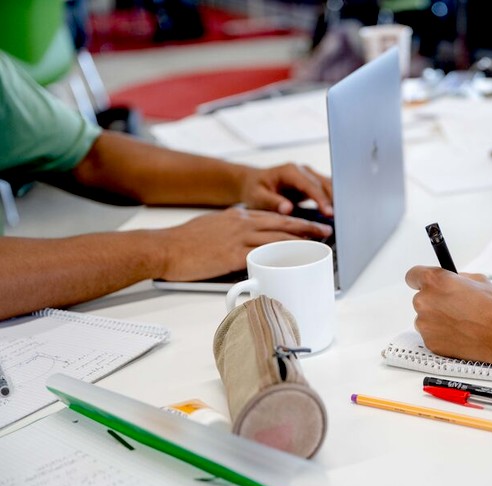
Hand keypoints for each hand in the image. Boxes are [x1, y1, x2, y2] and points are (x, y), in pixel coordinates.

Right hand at [156, 206, 331, 280]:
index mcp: (237, 216)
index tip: (310, 223)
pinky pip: (263, 255)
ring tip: (319, 243)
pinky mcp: (233, 255)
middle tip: (325, 230)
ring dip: (301, 240)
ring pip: (278, 236)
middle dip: (307, 227)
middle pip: (282, 223)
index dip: (294, 220)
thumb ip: (230, 232)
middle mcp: (241, 223)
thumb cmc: (182, 242)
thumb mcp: (211, 227)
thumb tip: (243, 242)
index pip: (273, 216)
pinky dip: (281, 257)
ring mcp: (238, 238)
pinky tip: (294, 260)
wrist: (163, 247)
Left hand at [240, 163, 333, 216]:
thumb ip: (272, 202)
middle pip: (324, 184)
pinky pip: (327, 192)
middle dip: (334, 201)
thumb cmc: (254, 189)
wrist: (253, 183)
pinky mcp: (312, 184)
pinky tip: (337, 215)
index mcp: (290, 171)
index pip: (310, 185)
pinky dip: (333, 202)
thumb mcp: (257, 196)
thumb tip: (288, 209)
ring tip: (343, 219)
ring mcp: (309, 176)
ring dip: (336, 201)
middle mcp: (302, 171)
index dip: (321, 199)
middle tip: (341, 219)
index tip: (329, 212)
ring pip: (329, 187)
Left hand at [405, 266, 491, 370]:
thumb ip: (456, 279)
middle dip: (435, 301)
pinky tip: (460, 334)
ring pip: (425, 318)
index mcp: (434, 281)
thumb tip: (450, 281)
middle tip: (454, 306)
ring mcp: (424, 324)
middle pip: (421, 298)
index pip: (413, 275)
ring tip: (460, 322)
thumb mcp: (478, 280)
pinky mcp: (429, 342)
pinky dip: (442, 335)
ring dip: (437, 319)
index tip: (426, 283)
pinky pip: (432, 335)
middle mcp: (424, 301)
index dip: (421, 279)